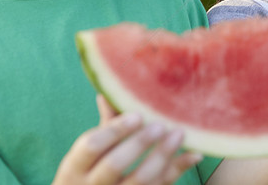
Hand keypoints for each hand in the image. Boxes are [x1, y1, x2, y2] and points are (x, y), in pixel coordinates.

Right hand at [52, 95, 201, 184]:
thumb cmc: (90, 173)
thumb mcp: (89, 154)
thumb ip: (104, 125)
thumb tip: (106, 92)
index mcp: (74, 168)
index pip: (91, 146)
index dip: (114, 130)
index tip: (137, 115)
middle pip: (114, 165)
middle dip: (138, 143)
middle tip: (160, 125)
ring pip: (139, 181)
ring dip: (161, 156)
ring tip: (178, 133)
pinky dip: (177, 170)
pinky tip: (194, 154)